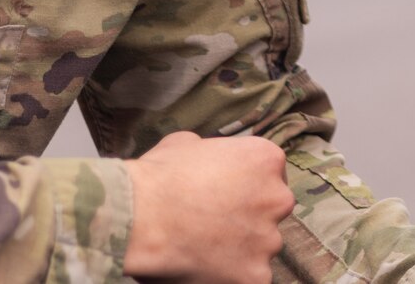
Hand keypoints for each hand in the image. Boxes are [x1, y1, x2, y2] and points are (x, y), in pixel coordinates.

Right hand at [126, 130, 292, 282]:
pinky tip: (204, 267)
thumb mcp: (186, 144)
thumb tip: (205, 155)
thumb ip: (210, 150)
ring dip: (241, 248)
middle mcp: (277, 199)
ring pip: (262, 247)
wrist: (138, 218)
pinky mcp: (256, 276)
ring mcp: (268, 240)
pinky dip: (232, 275)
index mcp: (266, 160)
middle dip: (249, 218)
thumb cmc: (158, 178)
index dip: (247, 188)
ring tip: (204, 247)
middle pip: (271, 212)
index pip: (270, 176)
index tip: (226, 197)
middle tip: (214, 224)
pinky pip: (251, 276)